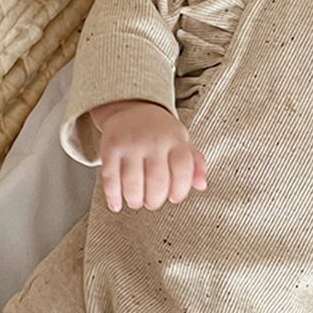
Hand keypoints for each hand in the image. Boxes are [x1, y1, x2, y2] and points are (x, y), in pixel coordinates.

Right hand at [92, 100, 207, 211]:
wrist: (132, 108)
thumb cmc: (161, 133)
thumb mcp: (182, 143)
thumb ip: (196, 164)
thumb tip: (202, 185)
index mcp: (175, 139)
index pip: (183, 170)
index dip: (180, 190)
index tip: (174, 197)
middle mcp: (154, 140)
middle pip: (157, 181)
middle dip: (155, 200)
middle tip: (152, 203)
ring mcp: (131, 144)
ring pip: (133, 183)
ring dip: (135, 200)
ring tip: (136, 202)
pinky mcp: (110, 147)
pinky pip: (110, 177)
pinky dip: (113, 196)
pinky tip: (116, 204)